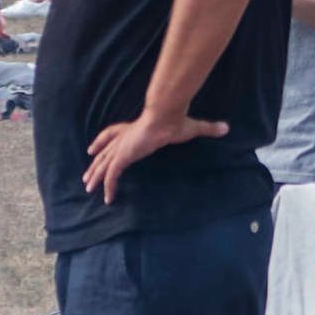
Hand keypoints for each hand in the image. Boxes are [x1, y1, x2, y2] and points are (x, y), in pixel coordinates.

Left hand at [84, 107, 222, 203]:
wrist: (166, 116)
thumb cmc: (176, 120)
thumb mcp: (192, 127)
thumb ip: (206, 128)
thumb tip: (226, 128)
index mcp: (133, 129)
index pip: (112, 134)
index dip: (102, 141)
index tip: (93, 148)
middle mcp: (123, 138)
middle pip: (103, 152)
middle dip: (94, 164)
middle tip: (87, 175)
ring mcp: (121, 147)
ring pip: (102, 165)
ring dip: (95, 177)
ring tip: (88, 188)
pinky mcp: (123, 156)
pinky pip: (111, 175)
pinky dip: (108, 187)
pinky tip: (107, 198)